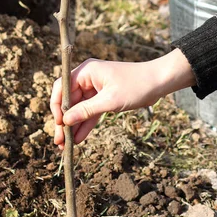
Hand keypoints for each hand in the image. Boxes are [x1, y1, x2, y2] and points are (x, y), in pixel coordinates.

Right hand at [50, 48, 195, 146]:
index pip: (61, 88)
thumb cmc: (136, 86)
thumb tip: (65, 121)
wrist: (159, 82)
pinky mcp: (104, 98)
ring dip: (73, 126)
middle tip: (59, 141)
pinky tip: (78, 139)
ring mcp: (95, 89)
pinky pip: (90, 112)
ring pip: (79, 109)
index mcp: (86, 71)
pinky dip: (85, 125)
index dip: (57, 107)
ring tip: (66, 144)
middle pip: (68, 101)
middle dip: (64, 121)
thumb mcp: (110, 101)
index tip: (58, 124)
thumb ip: (86, 110)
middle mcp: (87, 78)